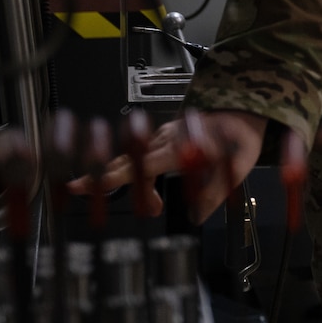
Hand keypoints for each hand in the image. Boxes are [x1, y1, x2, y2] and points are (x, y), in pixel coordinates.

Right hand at [73, 109, 266, 222]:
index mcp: (177, 147)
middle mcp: (165, 138)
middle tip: (153, 209)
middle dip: (129, 190)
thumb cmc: (237, 132)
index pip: (136, 166)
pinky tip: (156, 184)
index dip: (108, 178)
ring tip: (157, 204)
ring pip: (137, 161)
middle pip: (131, 165)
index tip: (80, 185)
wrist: (242, 105)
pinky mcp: (166, 134)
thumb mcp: (235, 166)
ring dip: (143, 185)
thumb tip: (197, 216)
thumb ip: (214, 193)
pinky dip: (145, 172)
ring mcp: (164, 134)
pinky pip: (145, 154)